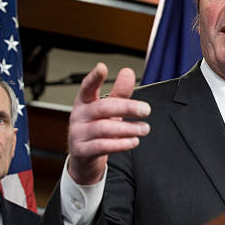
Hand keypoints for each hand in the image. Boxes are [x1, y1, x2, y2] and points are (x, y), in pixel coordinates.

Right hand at [67, 62, 149, 184]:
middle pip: (103, 108)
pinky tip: (133, 141)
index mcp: (85, 101)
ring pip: (104, 128)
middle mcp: (79, 115)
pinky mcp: (81, 151)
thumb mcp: (108, 108)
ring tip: (144, 128)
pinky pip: (102, 146)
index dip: (94, 77)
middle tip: (146, 110)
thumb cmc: (97, 127)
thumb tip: (128, 72)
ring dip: (128, 128)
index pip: (88, 87)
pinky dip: (120, 144)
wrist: (84, 157)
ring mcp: (78, 133)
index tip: (102, 67)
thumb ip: (119, 92)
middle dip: (127, 108)